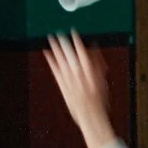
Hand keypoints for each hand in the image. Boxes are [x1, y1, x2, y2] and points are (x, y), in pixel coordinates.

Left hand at [43, 32, 115, 147]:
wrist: (89, 115)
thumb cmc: (97, 99)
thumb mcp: (101, 80)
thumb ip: (97, 64)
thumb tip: (93, 48)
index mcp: (90, 72)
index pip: (83, 53)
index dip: (77, 42)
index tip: (73, 32)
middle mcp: (78, 75)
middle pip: (70, 55)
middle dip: (64, 43)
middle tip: (59, 33)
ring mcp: (69, 80)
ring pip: (61, 61)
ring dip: (56, 49)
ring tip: (51, 39)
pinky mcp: (62, 85)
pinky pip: (55, 70)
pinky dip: (51, 61)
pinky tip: (46, 53)